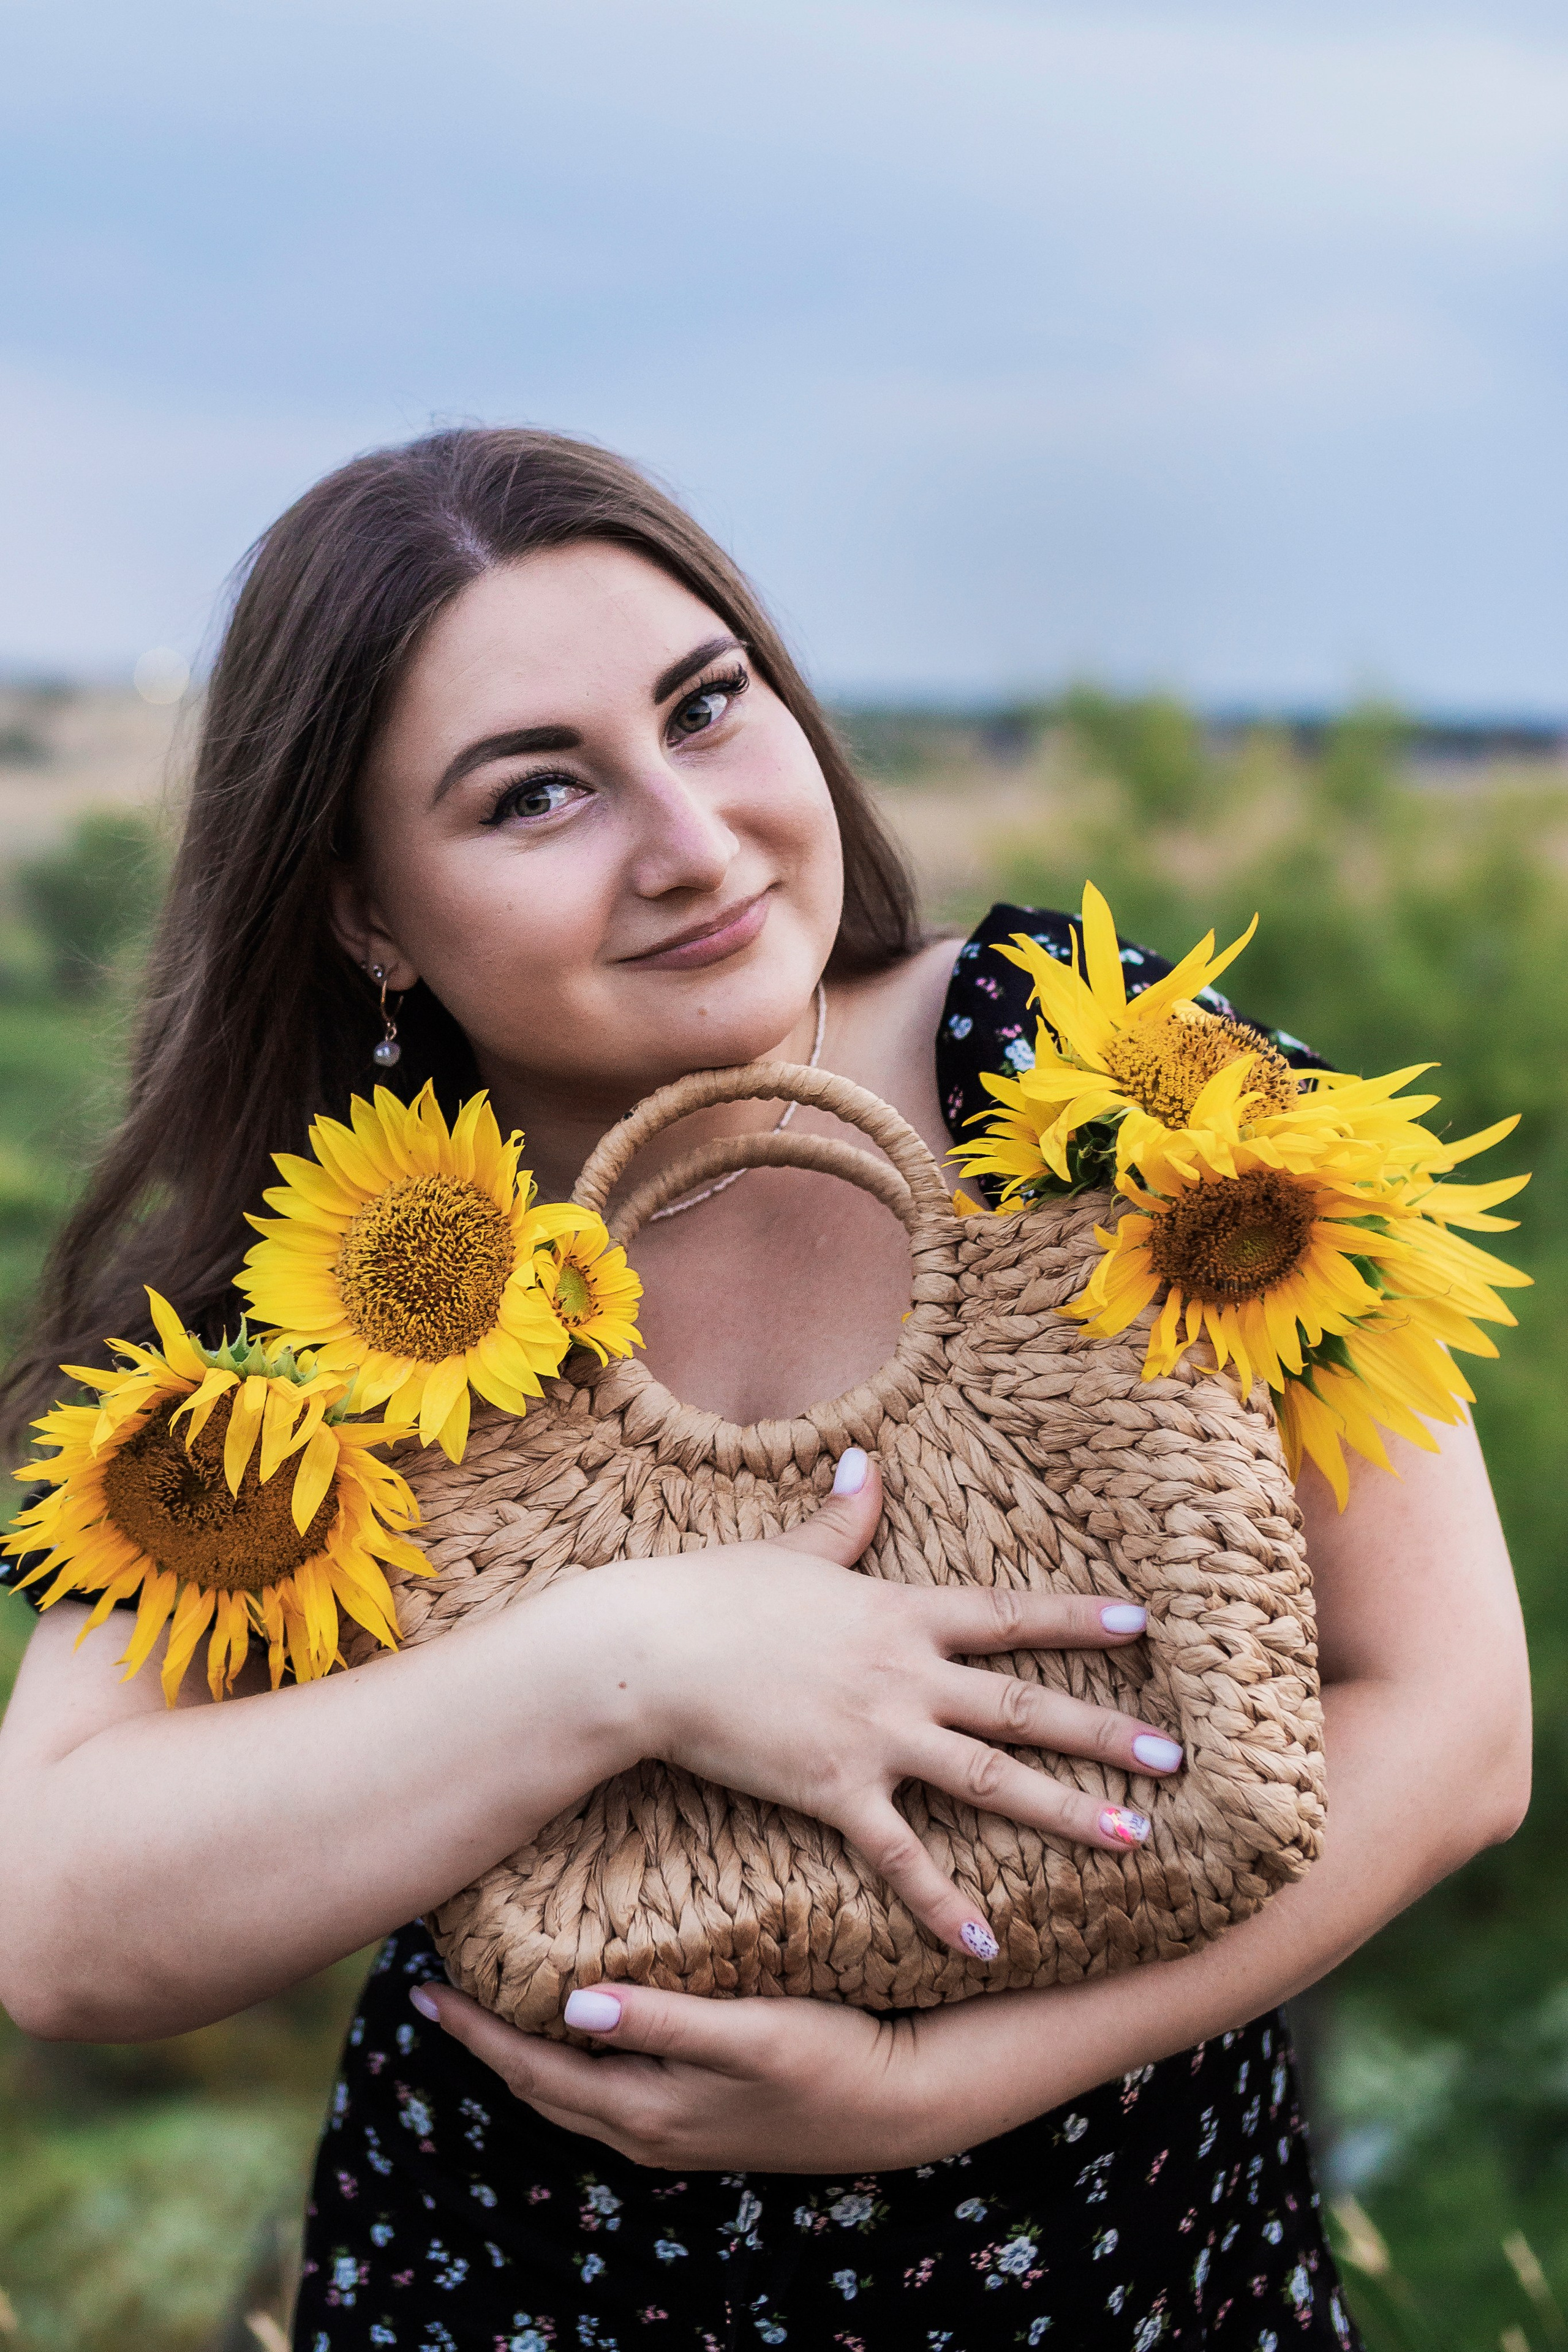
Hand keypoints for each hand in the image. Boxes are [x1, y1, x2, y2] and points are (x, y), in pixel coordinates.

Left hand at [413, 1976, 971, 2173]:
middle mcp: (646, 2130)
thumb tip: (571, 2007)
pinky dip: (569, 2055)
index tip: (423, 1985)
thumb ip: (660, 2021)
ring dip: (522, 2047)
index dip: (473, 2029)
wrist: (899, 2102)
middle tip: (438, 1984)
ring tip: (489, 1998)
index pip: (530, 2069)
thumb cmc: (829, 2057)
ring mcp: (671, 2129)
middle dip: (483, 2038)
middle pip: (537, 2084)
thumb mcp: (747, 2033)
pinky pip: (605, 2088)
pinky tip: (574, 2019)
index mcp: (645, 2110)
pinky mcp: (696, 2115)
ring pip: (569, 2090)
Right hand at [599, 1447, 1182, 1960]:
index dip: (1078, 1620)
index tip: (1144, 1626)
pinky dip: (945, 1903)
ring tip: (1134, 1839)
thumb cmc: (712, 1594)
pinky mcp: (835, 1791)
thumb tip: (869, 1461)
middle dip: (1104, 1734)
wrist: (650, 1651)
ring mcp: (875, 1736)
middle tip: (1175, 1760)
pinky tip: (988, 1942)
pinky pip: (902, 1858)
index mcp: (898, 1612)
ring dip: (1066, 1812)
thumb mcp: (790, 1549)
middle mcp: (904, 1675)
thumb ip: (844, 1517)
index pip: (1007, 1615)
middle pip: (1024, 1707)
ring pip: (990, 1781)